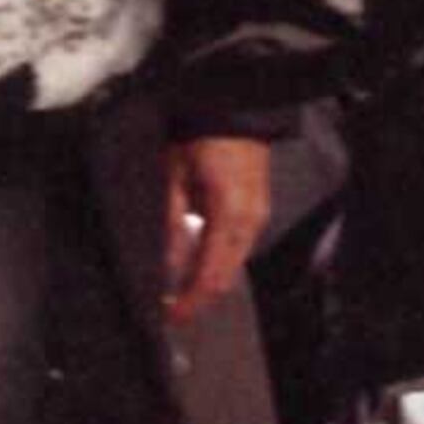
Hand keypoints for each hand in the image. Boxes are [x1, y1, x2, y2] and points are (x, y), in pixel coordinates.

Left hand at [163, 134, 273, 323]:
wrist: (233, 107)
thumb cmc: (200, 136)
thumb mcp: (173, 178)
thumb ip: (172, 225)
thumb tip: (166, 266)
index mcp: (230, 216)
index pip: (210, 275)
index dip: (190, 301)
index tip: (171, 316)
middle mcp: (250, 221)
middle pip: (226, 276)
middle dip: (199, 297)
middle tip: (173, 309)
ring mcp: (257, 215)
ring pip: (233, 263)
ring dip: (208, 279)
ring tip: (180, 287)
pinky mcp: (256, 208)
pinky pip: (238, 246)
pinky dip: (217, 260)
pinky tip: (197, 259)